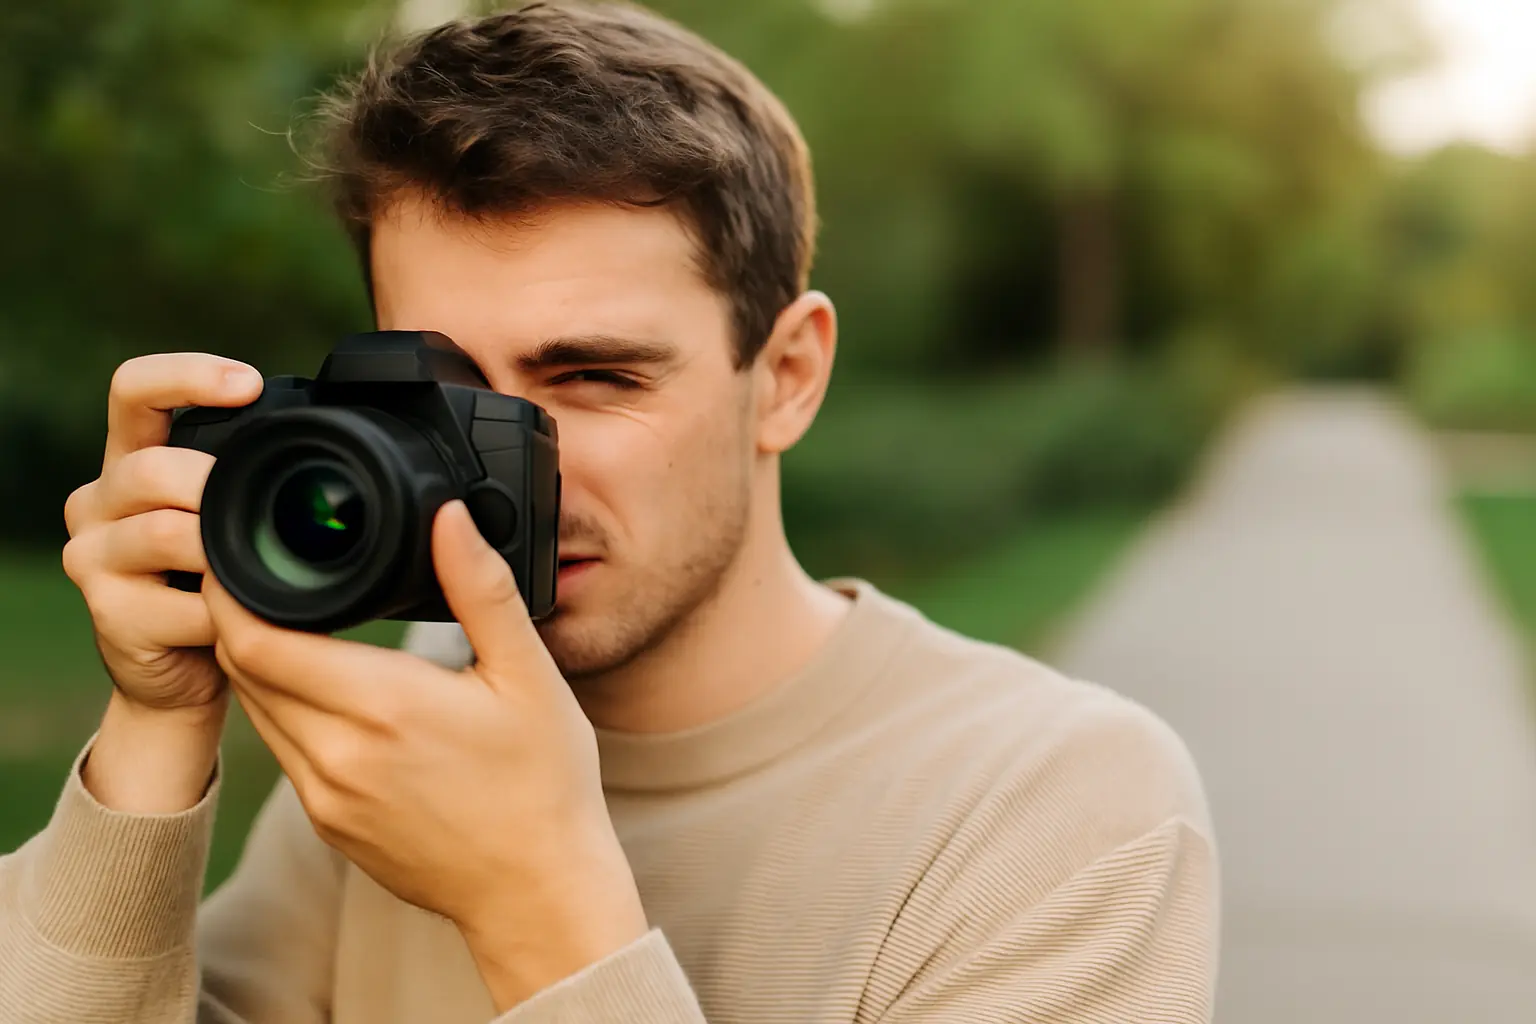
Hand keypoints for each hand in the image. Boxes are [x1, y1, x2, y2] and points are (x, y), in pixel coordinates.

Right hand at [62, 353, 264, 810]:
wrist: (185, 673)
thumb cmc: (220, 581)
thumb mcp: (234, 515)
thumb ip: (251, 476)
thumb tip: (340, 437)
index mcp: (133, 459)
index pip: (133, 390)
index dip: (186, 376)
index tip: (250, 384)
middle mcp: (98, 500)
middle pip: (150, 468)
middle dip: (217, 485)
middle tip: (269, 509)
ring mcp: (93, 558)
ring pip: (162, 534)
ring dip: (224, 551)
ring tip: (263, 564)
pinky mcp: (108, 615)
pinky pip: (178, 605)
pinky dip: (225, 612)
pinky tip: (247, 615)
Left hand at [207, 499, 647, 1009]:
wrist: (537, 892)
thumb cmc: (544, 783)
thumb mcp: (528, 676)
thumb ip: (480, 588)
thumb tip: (448, 515)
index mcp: (383, 705)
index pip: (255, 639)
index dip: (231, 592)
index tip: (239, 554)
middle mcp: (338, 754)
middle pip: (243, 670)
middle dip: (238, 617)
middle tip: (257, 572)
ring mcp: (326, 796)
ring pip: (257, 711)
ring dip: (258, 664)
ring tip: (281, 619)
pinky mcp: (329, 823)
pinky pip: (283, 753)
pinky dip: (284, 710)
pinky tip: (320, 688)